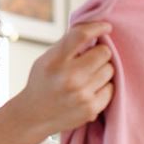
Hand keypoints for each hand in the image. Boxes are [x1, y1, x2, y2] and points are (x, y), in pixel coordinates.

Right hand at [12, 21, 114, 136]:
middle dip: (99, 53)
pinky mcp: (91, 108)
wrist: (33, 116)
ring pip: (110, 70)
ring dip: (102, 70)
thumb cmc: (42, 83)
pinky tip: (90, 90)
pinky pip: (111, 88)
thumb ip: (68, 45)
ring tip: (88, 77)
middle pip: (103, 53)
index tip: (106, 27)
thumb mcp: (46, 58)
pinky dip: (103, 87)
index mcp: (55, 61)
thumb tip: (94, 29)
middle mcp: (69, 77)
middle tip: (90, 60)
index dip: (98, 27)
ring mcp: (81, 94)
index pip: (81, 35)